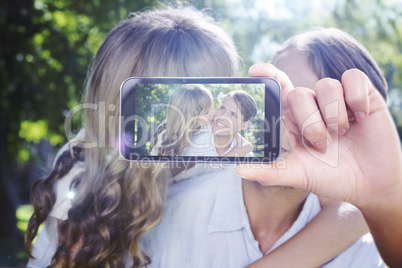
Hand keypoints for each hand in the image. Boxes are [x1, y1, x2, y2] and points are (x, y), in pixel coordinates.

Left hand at [236, 63, 401, 208]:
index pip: (278, 89)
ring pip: (326, 85)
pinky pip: (353, 78)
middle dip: (310, 123)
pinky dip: (356, 99)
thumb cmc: (330, 177)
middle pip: (298, 93)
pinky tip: (360, 118)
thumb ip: (270, 172)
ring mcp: (337, 99)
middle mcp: (312, 105)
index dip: (267, 76)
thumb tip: (239, 170)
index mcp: (293, 119)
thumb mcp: (298, 175)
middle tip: (322, 144)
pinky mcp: (362, 96)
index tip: (255, 71)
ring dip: (333, 115)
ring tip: (342, 135)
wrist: (369, 185)